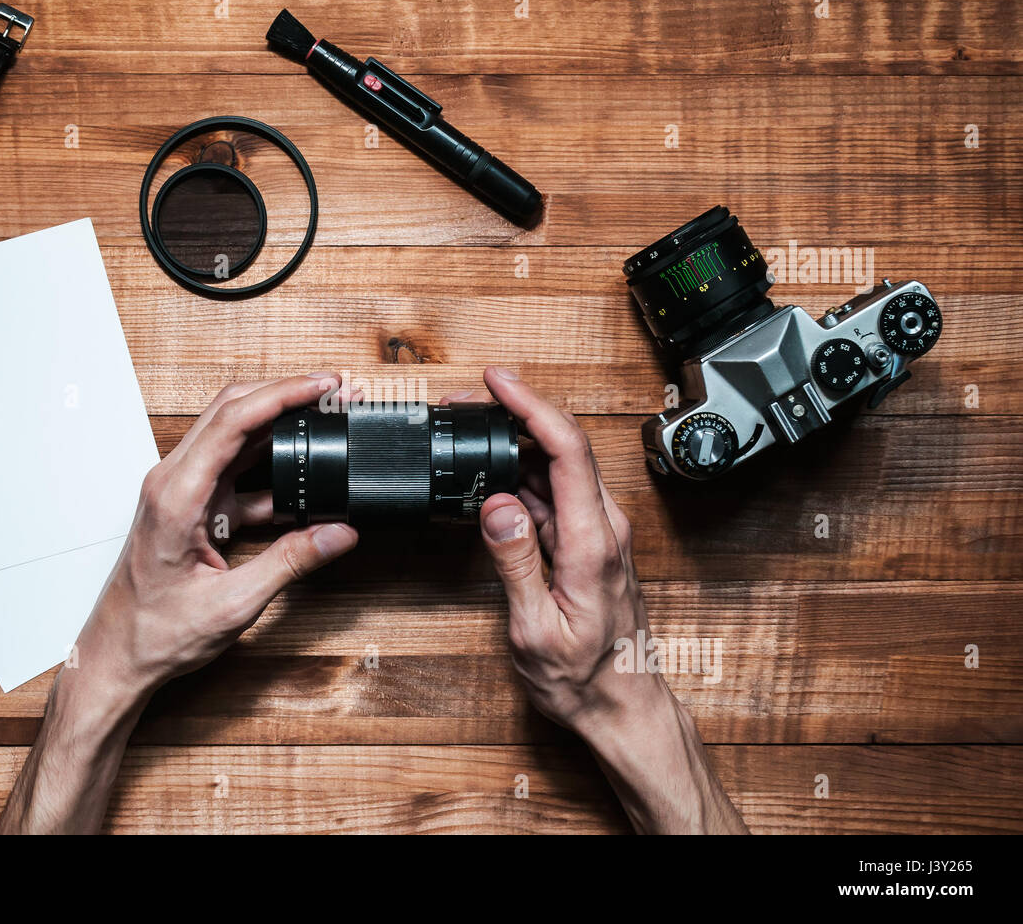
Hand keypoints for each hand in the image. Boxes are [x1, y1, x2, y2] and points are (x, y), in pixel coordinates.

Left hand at [0, 373, 358, 832]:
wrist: (117, 659)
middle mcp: (173, 483)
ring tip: (326, 421)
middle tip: (334, 391)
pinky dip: (272, 466)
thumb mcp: (233, 603)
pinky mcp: (193, 507)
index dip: (283, 394)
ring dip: (281, 426)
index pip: (233, 420)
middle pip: (232, 411)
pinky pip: (236, 471)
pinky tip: (306, 477)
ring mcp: (181, 492)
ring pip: (235, 436)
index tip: (323, 385)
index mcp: (175, 495)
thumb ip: (290, 563)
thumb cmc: (154, 634)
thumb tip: (338, 532)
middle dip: (286, 394)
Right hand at [444, 367, 745, 832]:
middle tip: (464, 402)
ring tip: (468, 431)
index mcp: (594, 541)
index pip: (568, 451)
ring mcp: (598, 534)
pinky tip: (490, 477)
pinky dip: (520, 476)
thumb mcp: (537, 629)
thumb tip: (495, 504)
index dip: (531, 406)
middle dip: (515, 413)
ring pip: (558, 467)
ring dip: (515, 443)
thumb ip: (516, 562)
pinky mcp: (588, 544)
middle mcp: (603, 528)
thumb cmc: (585, 679)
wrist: (623, 707)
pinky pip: (554, 495)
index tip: (496, 382)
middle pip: (564, 446)